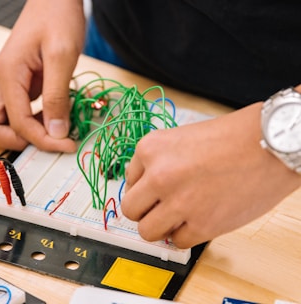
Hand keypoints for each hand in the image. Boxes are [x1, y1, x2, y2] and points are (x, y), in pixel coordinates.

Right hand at [0, 0, 83, 151]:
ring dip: (24, 133)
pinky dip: (31, 122)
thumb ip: (57, 97)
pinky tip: (53, 116)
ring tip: (54, 129)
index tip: (66, 144)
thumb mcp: (62, 56)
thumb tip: (56, 133)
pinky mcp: (17, 85)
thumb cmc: (57, 17)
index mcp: (7, 74)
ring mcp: (6, 84)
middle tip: (49, 139)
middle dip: (18, 140)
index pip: (16, 123)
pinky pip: (15, 114)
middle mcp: (0, 82)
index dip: (41, 140)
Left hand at [122, 102, 300, 248]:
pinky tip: (199, 220)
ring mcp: (178, 202)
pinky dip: (186, 235)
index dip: (145, 188)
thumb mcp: (181, 138)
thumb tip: (145, 190)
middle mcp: (158, 176)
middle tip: (162, 208)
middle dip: (146, 211)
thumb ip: (158, 163)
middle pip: (131, 210)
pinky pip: (178, 242)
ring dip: (161, 227)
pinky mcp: (202, 225)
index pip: (129, 181)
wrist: (271, 143)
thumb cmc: (233, 137)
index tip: (158, 190)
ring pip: (147, 232)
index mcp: (150, 149)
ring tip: (179, 217)